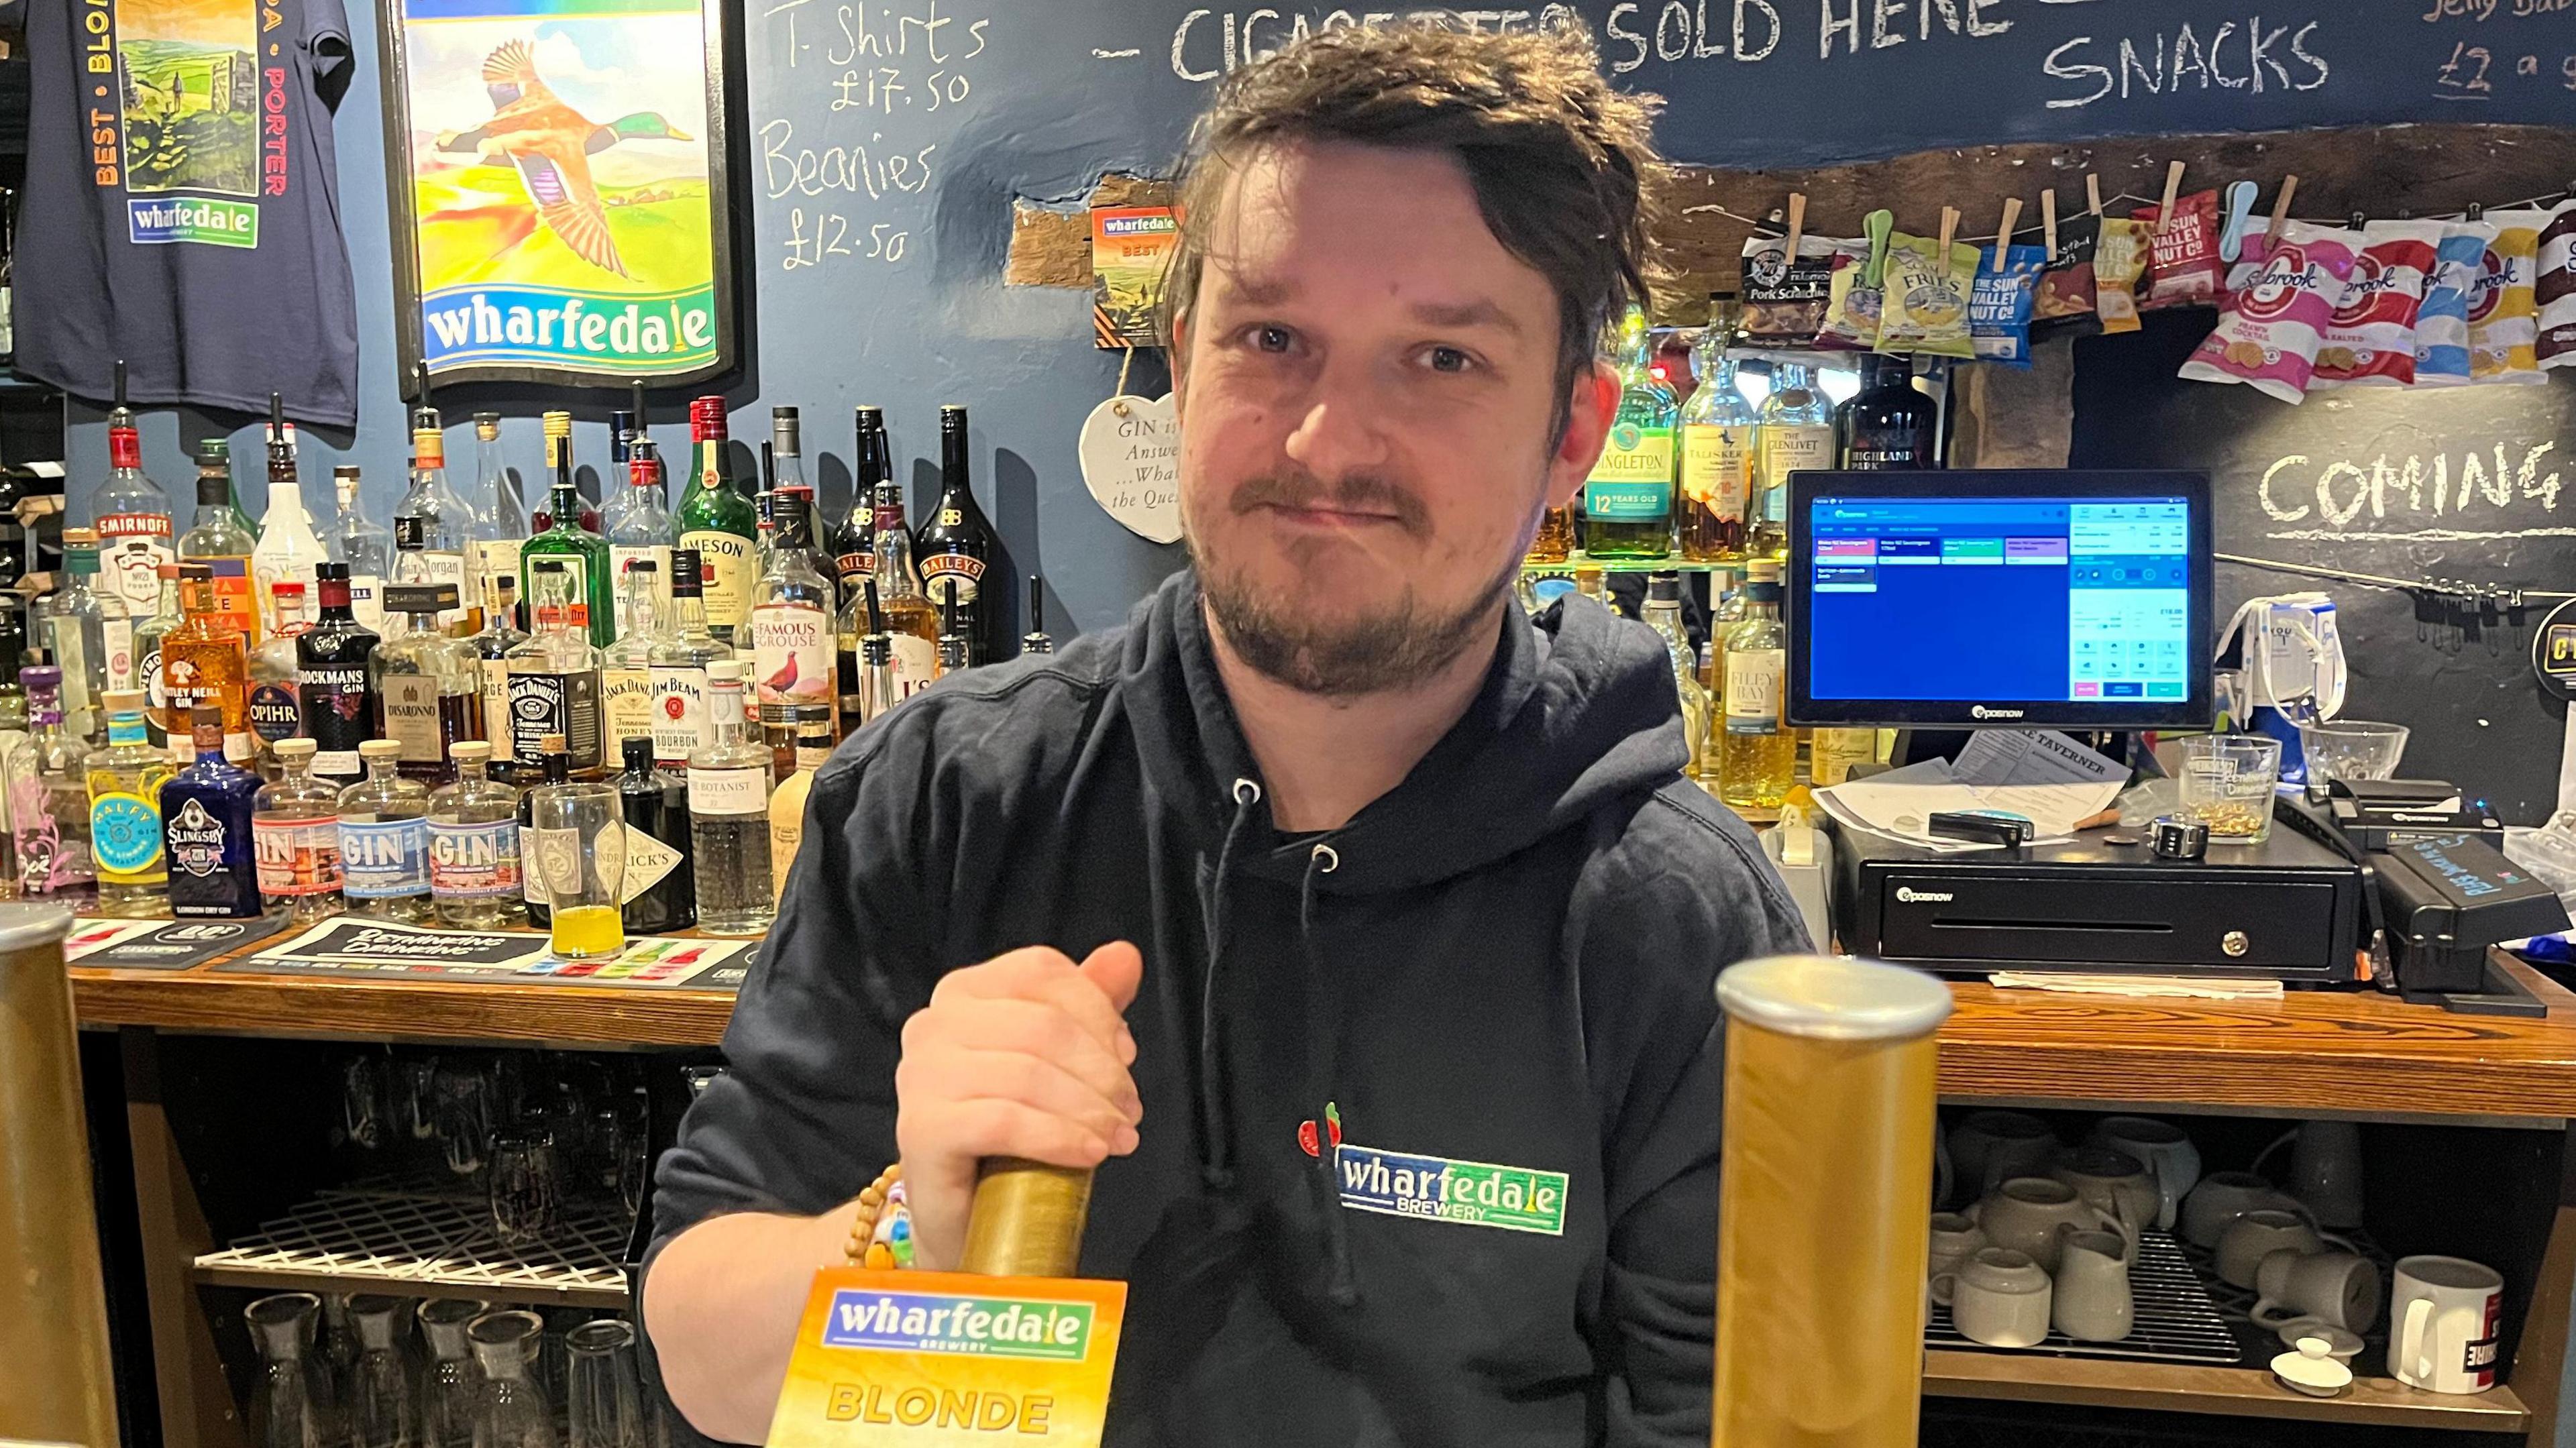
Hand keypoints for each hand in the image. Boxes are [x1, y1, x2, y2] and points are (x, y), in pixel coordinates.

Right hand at [894, 942, 1144, 1270]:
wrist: (964, 1217)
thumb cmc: (1010, 1135)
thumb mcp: (1056, 1061)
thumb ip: (1087, 1004)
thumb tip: (1125, 956)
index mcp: (964, 992)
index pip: (1040, 972)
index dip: (1097, 1011)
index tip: (1127, 1056)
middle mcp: (932, 1024)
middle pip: (1041, 1025)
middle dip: (1101, 1070)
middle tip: (1129, 1110)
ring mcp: (920, 1076)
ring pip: (1028, 1074)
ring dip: (1089, 1109)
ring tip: (1119, 1137)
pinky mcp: (920, 1129)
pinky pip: (1005, 1121)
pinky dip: (1059, 1137)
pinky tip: (1090, 1154)